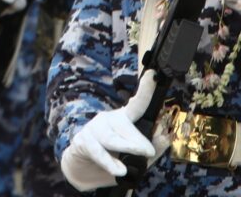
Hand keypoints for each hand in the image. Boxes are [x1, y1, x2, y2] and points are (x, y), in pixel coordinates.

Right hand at [60, 70, 158, 190]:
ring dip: (123, 149)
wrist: (88, 171)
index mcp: (125, 120)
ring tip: (129, 165)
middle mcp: (109, 119)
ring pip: (111, 138)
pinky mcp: (82, 140)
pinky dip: (109, 162)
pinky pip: (98, 150)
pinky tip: (118, 170)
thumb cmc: (116, 160)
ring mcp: (94, 128)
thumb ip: (154, 147)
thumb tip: (165, 135)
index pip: (137, 104)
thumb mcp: (140, 157)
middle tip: (147, 152)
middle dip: (137, 139)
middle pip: (125, 124)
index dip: (145, 89)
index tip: (153, 76)